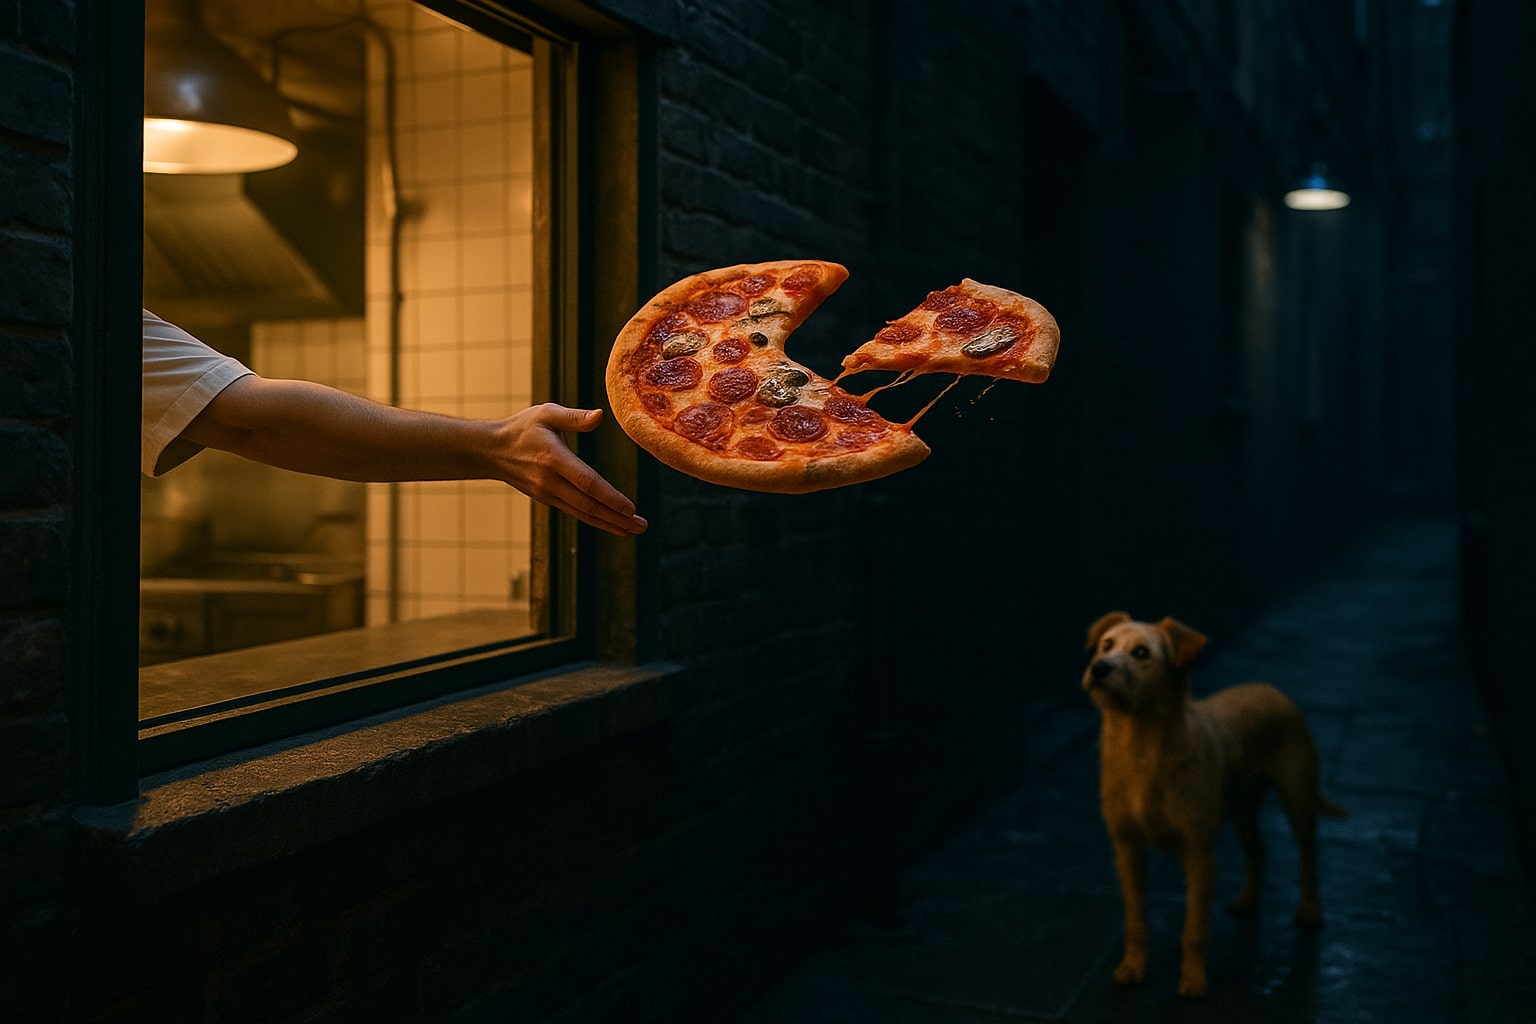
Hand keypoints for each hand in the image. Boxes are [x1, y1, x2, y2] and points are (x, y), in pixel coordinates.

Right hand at [497, 404, 647, 535]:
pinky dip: (595, 520)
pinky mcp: (547, 499)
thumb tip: (600, 415)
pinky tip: (613, 524)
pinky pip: (575, 512)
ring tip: (633, 529)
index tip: (631, 508)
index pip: (587, 482)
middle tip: (641, 526)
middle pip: (588, 505)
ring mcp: (547, 493)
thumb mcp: (546, 413)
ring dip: (610, 523)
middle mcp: (550, 481)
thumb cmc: (523, 427)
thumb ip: (574, 417)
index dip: (610, 498)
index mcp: (554, 458)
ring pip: (583, 513)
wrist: (491, 450)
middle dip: (617, 518)